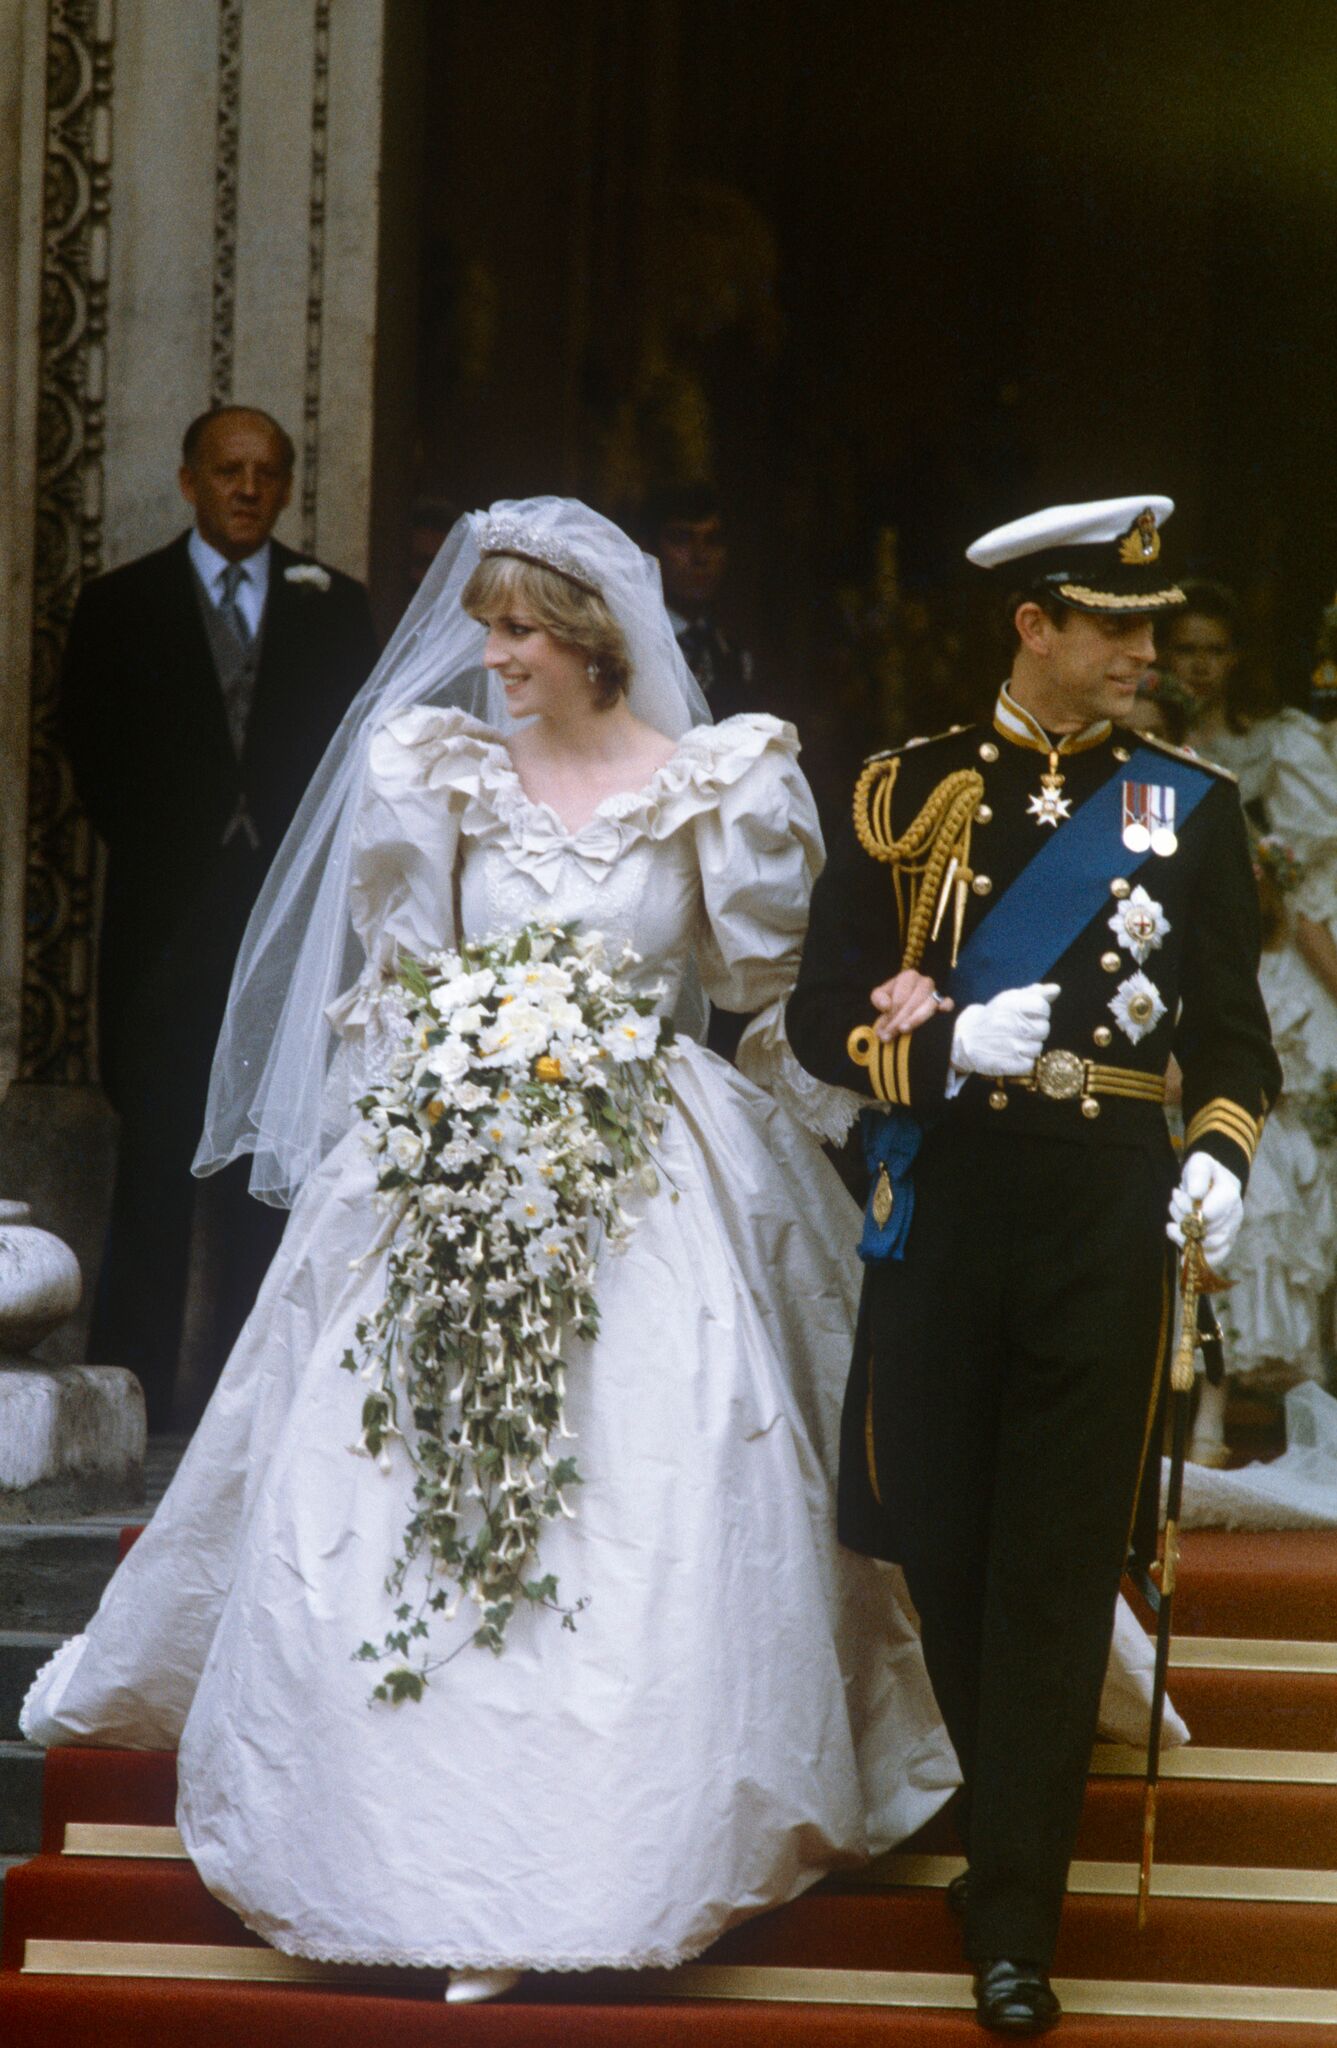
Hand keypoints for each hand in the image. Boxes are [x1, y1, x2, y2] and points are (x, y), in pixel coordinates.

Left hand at [870, 970, 952, 1040]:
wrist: (904, 1003)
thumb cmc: (892, 998)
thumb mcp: (880, 995)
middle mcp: (925, 982)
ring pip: (928, 1006)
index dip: (890, 1014)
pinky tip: (941, 1010)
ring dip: (915, 1020)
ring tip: (903, 1030)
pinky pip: (948, 1003)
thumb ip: (878, 998)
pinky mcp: (945, 1002)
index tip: (883, 1029)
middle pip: (912, 1003)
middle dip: (899, 1021)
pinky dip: (945, 1006)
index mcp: (909, 976)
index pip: (900, 998)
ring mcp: (936, 992)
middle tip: (889, 1035)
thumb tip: (887, 1006)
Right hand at [950, 983, 1058, 1078]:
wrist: (966, 1039)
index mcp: (1013, 1005)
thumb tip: (1056, 989)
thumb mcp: (1009, 1000)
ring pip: (1038, 1048)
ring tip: (1012, 1043)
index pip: (1043, 1008)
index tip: (1028, 1014)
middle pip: (1044, 1029)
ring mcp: (1012, 1046)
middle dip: (1034, 1030)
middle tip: (1019, 1030)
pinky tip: (1011, 1055)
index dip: (1039, 1012)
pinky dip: (1022, 1062)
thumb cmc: (993, 1017)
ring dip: (1028, 1047)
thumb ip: (1034, 993)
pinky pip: (1030, 1064)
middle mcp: (1013, 1024)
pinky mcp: (1010, 1064)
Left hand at [1168, 1151, 1242, 1268]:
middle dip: (1184, 1221)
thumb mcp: (1200, 1162)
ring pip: (1209, 1247)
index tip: (1179, 1195)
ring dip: (1184, 1237)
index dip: (1191, 1211)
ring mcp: (1230, 1232)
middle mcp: (1234, 1216)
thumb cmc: (1204, 1173)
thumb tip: (1195, 1194)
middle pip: (1209, 1232)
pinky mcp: (1224, 1244)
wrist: (1213, 1183)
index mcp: (1230, 1195)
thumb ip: (1198, 1174)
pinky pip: (1214, 1259)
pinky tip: (1182, 1255)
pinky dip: (1196, 1258)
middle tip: (1175, 1204)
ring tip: (1174, 1223)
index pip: (1211, 1213)